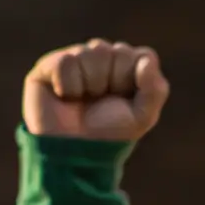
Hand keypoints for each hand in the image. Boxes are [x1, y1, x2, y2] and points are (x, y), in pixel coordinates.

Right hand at [23, 39, 169, 141]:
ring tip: (81, 100)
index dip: (134, 81)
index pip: (143, 57)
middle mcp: (101, 59)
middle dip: (112, 81)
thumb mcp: (141, 118)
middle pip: (118, 51)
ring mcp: (76, 59)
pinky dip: (68, 85)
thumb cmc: (108, 135)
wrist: (74, 153)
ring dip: (90, 84)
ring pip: (91, 52)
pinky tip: (64, 97)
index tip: (124, 99)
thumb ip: (155, 90)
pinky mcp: (49, 65)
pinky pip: (66, 61)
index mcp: (126, 68)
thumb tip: (146, 61)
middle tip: (99, 101)